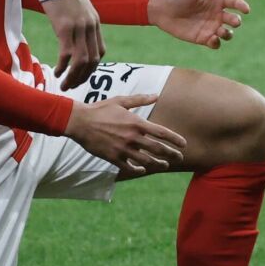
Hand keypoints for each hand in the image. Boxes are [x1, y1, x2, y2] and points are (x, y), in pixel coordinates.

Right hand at [40, 0, 104, 90]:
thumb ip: (80, 23)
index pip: (100, 51)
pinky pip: (67, 53)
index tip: (82, 75)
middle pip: (92, 60)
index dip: (92, 67)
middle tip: (72, 86)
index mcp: (94, 22)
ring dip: (74, 76)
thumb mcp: (78, 8)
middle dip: (83, 76)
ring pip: (81, 60)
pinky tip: (57, 72)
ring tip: (64, 84)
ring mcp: (78, 27)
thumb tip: (74, 37)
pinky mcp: (64, 27)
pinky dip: (63, 66)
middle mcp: (90, 26)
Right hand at [63, 93, 186, 172]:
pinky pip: (129, 167)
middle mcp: (132, 137)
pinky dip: (138, 170)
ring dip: (158, 164)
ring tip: (165, 165)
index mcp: (136, 123)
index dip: (175, 140)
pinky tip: (143, 170)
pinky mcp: (113, 158)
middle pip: (158, 149)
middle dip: (171, 154)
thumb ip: (140, 99)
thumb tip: (156, 95)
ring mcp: (123, 149)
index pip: (162, 133)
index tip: (184, 145)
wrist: (80, 121)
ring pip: (146, 160)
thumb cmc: (100, 109)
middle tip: (180, 158)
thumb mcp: (121, 101)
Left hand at [148, 0, 250, 48]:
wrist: (163, 11)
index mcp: (217, 1)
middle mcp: (216, 15)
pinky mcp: (203, 38)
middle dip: (236, 21)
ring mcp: (211, 27)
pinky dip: (216, 43)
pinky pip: (215, 43)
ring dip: (228, 34)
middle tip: (234, 22)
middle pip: (233, 19)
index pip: (235, 3)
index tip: (246, 10)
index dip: (242, 6)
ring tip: (221, 32)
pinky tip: (212, 39)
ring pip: (227, 33)